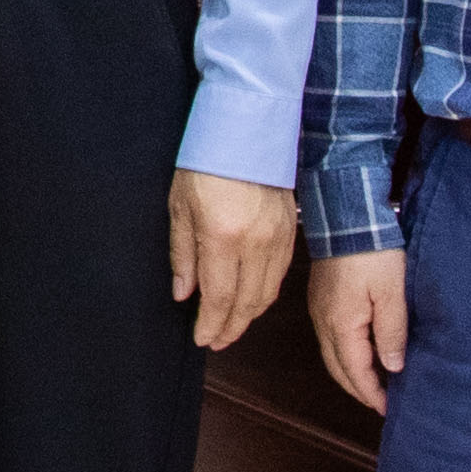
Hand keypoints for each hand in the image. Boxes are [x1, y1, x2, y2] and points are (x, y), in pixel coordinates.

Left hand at [168, 168, 297, 353]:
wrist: (246, 129)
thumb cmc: (206, 161)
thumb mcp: (180, 207)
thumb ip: (182, 254)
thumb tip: (183, 293)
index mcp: (223, 236)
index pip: (220, 297)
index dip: (210, 324)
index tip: (201, 339)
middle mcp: (256, 242)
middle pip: (247, 303)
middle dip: (230, 328)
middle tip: (215, 341)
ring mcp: (278, 237)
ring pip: (267, 293)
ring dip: (249, 316)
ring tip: (230, 327)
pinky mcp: (290, 230)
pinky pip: (279, 275)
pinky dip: (265, 295)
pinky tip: (252, 300)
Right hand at [309, 249, 407, 415]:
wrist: (347, 218)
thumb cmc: (373, 253)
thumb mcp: (392, 293)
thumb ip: (392, 333)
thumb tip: (393, 366)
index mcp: (342, 325)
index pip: (355, 372)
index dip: (372, 393)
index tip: (388, 408)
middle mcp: (324, 323)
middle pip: (337, 369)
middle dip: (358, 389)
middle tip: (379, 402)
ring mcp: (319, 310)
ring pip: (331, 354)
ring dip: (350, 373)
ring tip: (372, 383)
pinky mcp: (320, 298)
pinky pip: (329, 338)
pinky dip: (344, 354)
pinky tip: (359, 352)